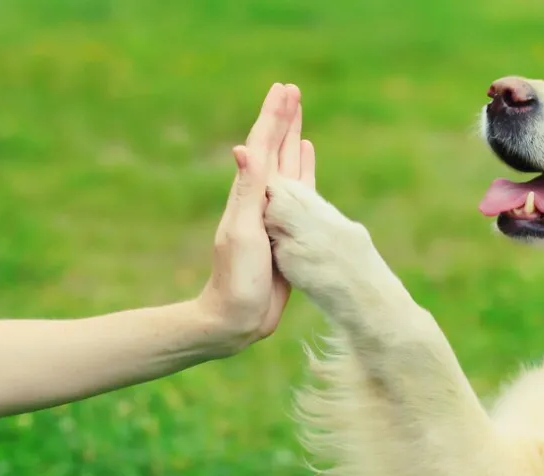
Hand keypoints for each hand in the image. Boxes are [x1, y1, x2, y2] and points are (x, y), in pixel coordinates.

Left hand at [195, 82, 314, 350]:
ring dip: (291, 141)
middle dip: (283, 120)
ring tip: (298, 118)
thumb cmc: (237, 278)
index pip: (262, 146)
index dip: (273, 117)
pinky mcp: (286, 230)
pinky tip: (306, 159)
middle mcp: (260, 199)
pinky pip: (298, 192)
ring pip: (286, 167)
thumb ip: (248, 191)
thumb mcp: (242, 232)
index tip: (284, 90)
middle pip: (274, 150)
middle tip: (292, 90)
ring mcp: (272, 214)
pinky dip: (302, 172)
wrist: (237, 318)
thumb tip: (245, 149)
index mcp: (250, 195)